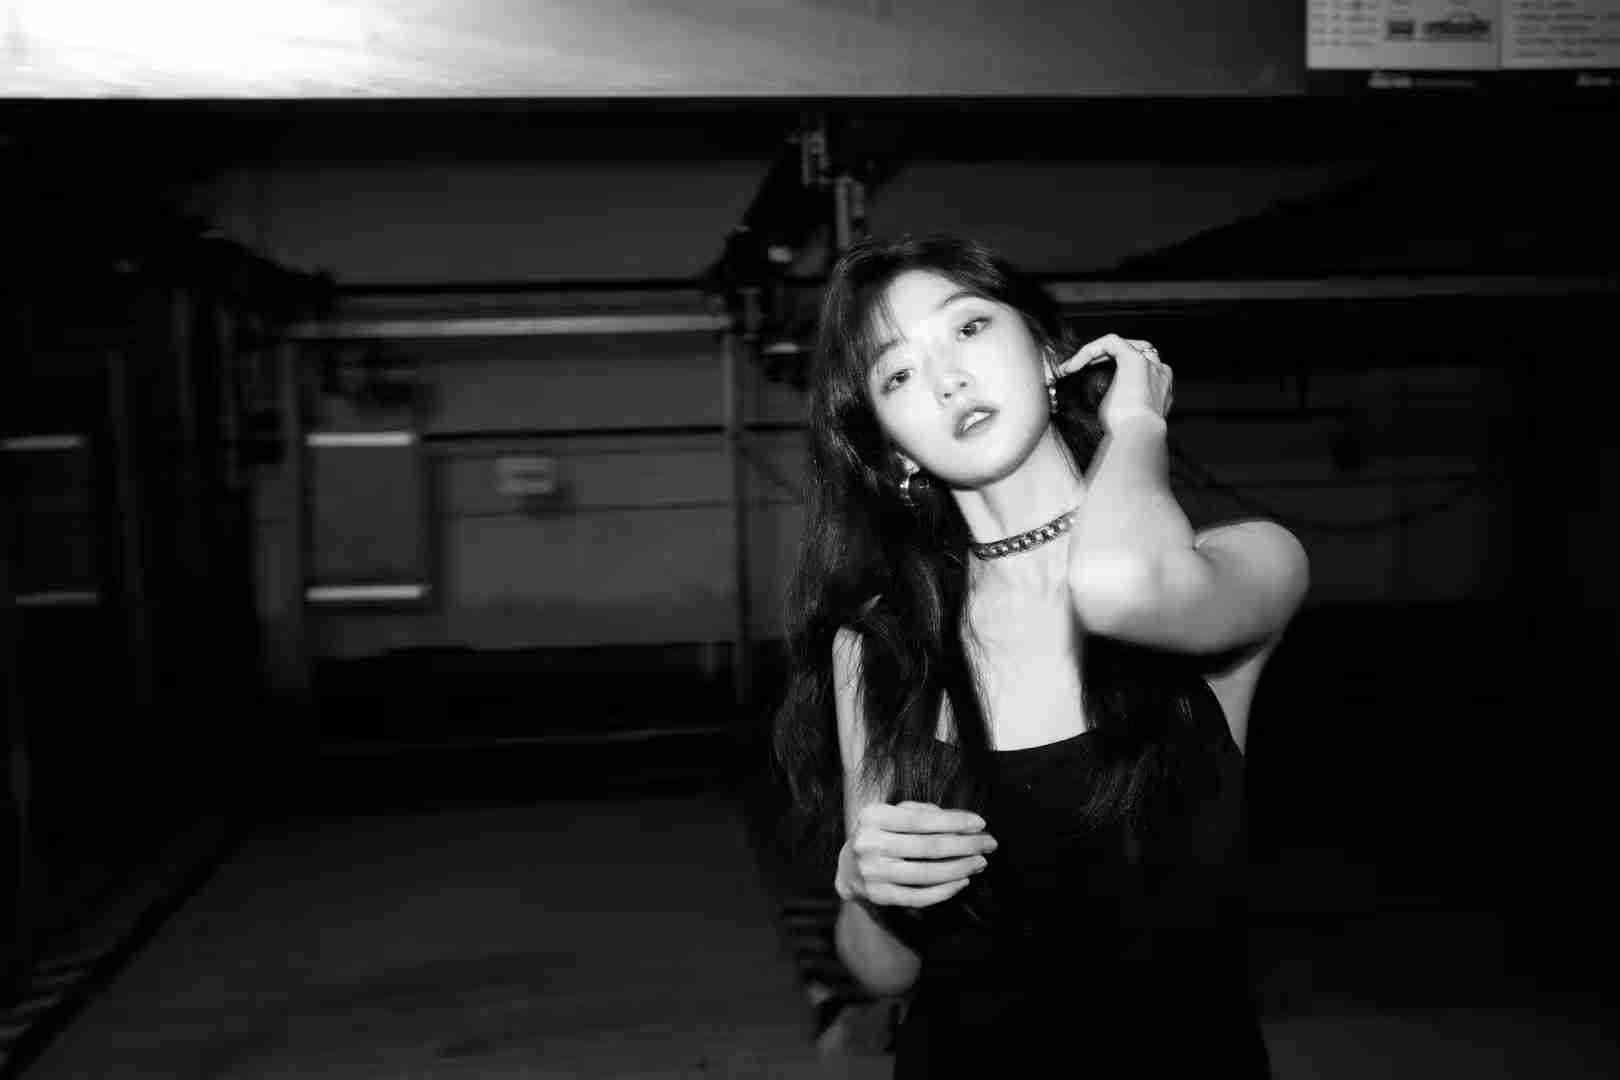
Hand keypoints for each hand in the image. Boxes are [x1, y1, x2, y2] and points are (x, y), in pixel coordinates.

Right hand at [835, 801, 996, 908]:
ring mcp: (873, 873)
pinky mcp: (880, 896)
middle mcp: (870, 844)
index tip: (981, 823)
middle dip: (965, 845)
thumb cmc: (881, 834)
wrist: (848, 867)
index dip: (955, 822)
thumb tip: (964, 821)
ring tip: (980, 862)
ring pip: (927, 874)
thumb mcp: (893, 814)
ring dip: (960, 868)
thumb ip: (924, 813)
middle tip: (990, 844)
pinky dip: (945, 890)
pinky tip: (962, 880)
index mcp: (873, 817)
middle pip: (928, 847)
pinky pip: (919, 896)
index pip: (921, 820)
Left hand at [1054, 333, 1172, 433]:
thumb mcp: (1124, 417)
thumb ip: (1120, 404)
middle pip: (1132, 350)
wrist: (1137, 437)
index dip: (1114, 369)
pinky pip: (1110, 342)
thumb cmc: (1128, 434)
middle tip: (1081, 370)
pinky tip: (1073, 366)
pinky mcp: (1133, 358)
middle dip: (1105, 357)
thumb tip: (1102, 404)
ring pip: (1120, 344)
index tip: (1092, 380)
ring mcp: (1149, 363)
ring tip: (1073, 367)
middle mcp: (1159, 371)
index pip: (1140, 366)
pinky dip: (1089, 350)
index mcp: (1161, 387)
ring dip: (1094, 353)